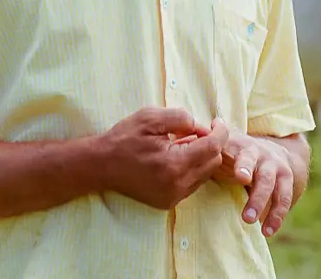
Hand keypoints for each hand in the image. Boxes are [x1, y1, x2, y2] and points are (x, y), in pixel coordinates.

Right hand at [98, 107, 227, 210]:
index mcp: (173, 163)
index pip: (212, 148)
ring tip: (182, 143)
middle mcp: (176, 185)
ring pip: (205, 174)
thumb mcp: (150, 117)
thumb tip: (200, 126)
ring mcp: (172, 197)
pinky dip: (191, 168)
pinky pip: (193, 184)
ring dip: (201, 157)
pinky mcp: (168, 202)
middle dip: (210, 143)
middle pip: (213, 162)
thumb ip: (180, 117)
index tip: (217, 122)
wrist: (101, 165)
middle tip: (194, 131)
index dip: (219, 132)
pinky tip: (175, 157)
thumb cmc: (124, 138)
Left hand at [214, 127, 296, 236]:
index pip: (245, 156)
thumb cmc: (235, 152)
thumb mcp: (224, 145)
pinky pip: (285, 200)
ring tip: (255, 226)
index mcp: (244, 147)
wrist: (270, 148)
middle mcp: (263, 156)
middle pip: (264, 176)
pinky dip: (277, 216)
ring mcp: (277, 168)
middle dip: (257, 196)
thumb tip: (190, 135)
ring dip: (267, 208)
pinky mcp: (287, 181)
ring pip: (276, 189)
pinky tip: (268, 231)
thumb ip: (208, 145)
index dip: (243, 166)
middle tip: (246, 216)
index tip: (240, 177)